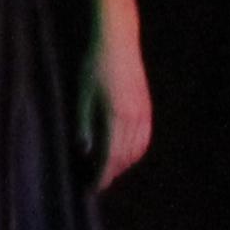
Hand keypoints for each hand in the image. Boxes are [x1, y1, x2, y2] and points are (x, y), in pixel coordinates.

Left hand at [79, 25, 153, 186]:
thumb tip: (85, 150)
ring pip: (138, 151)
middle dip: (111, 173)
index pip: (110, 158)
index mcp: (115, 116)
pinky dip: (137, 152)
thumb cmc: (94, 65)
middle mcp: (133, 118)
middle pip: (124, 158)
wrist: (118, 40)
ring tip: (109, 169)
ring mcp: (143, 113)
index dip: (101, 176)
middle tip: (96, 181)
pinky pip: (145, 138)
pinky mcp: (147, 107)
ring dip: (124, 164)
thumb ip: (84, 123)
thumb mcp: (82, 94)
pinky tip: (126, 153)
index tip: (92, 188)